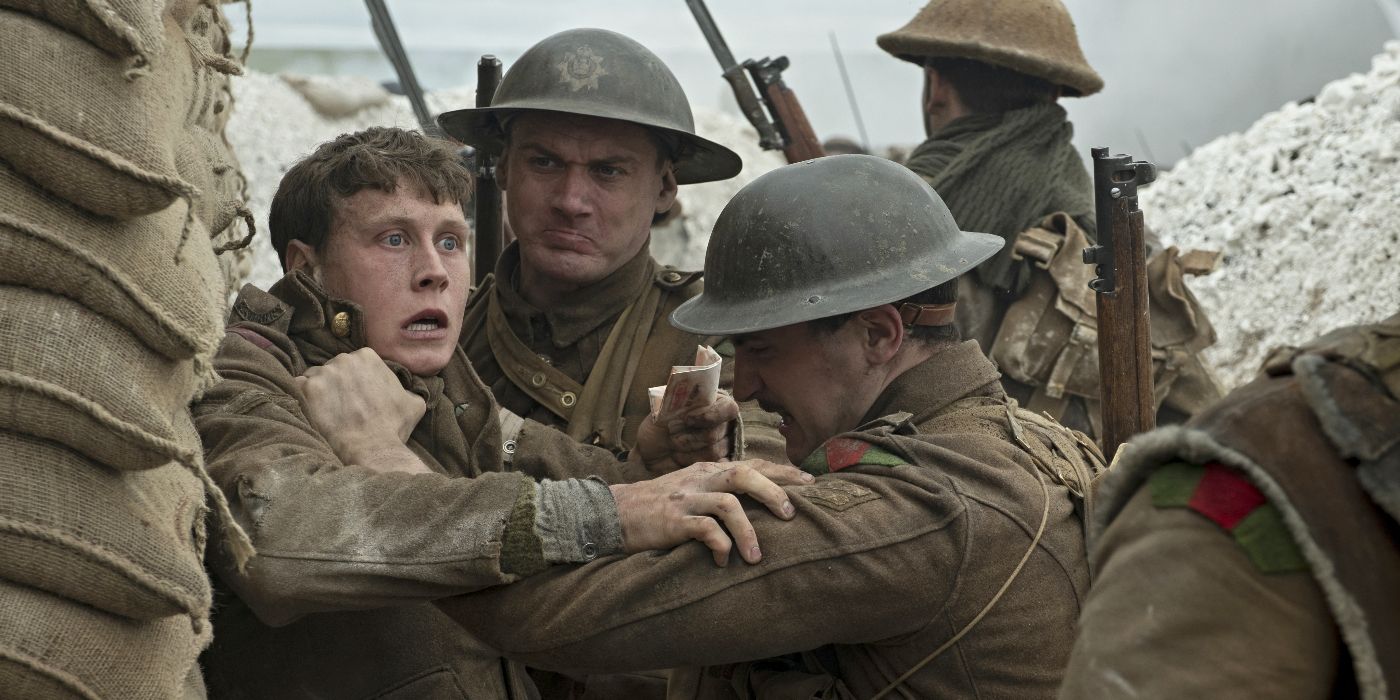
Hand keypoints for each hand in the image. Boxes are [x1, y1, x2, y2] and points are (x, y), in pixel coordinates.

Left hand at [294, 348, 428, 472]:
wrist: (373, 449)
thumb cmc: (393, 427)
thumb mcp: (413, 404)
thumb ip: (406, 389)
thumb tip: (405, 390)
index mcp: (367, 356)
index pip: (352, 365)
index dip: (352, 382)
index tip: (354, 399)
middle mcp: (343, 359)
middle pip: (331, 369)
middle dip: (334, 386)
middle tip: (340, 409)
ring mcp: (322, 373)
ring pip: (313, 378)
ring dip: (317, 394)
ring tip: (326, 416)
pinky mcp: (305, 389)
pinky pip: (295, 389)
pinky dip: (301, 400)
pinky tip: (312, 415)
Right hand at [608, 460, 813, 566]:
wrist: (614, 513)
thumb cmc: (657, 506)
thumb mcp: (690, 489)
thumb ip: (718, 490)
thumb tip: (757, 502)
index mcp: (708, 471)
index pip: (752, 464)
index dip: (782, 472)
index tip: (810, 482)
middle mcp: (700, 479)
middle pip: (744, 474)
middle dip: (773, 492)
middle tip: (790, 514)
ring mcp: (686, 499)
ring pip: (728, 505)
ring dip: (748, 532)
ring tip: (756, 557)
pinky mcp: (674, 521)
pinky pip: (705, 531)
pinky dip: (720, 547)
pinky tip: (724, 561)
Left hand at [635, 392, 738, 473]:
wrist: (649, 451)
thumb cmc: (659, 425)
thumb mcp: (663, 406)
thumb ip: (678, 397)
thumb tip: (688, 389)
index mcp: (716, 403)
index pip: (729, 408)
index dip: (710, 415)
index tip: (687, 419)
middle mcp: (724, 424)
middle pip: (717, 433)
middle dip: (689, 436)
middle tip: (671, 433)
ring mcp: (723, 446)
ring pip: (713, 452)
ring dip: (686, 451)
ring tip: (673, 446)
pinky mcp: (718, 466)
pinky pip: (715, 467)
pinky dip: (695, 464)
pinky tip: (681, 460)